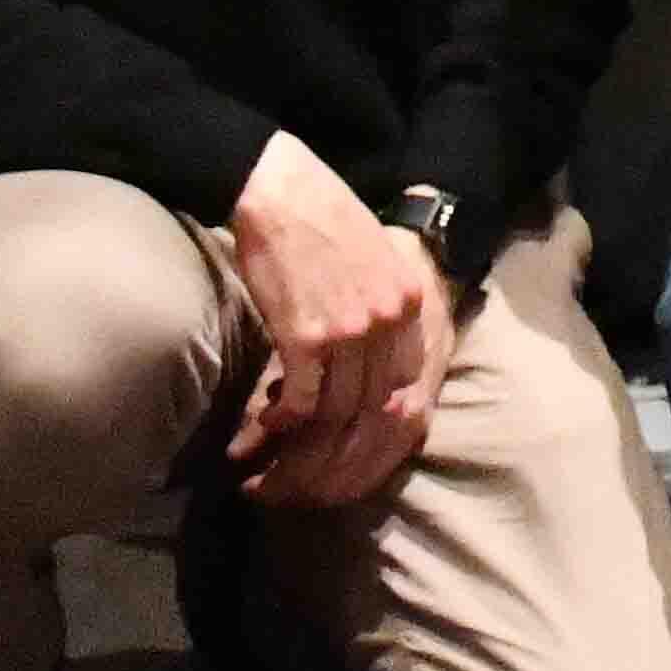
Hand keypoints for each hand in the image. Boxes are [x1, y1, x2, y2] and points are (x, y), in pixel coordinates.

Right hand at [218, 132, 454, 509]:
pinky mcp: (307, 335)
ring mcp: (351, 329)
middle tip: (303, 479)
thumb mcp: (375, 264)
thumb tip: (369, 368)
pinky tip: (259, 432)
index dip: (375, 430)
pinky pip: (300, 400)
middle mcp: (390, 320)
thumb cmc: (323, 224)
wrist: (283, 191)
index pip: (407, 388)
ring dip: (302, 450)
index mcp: (411, 303)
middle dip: (338, 454)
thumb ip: (382, 313)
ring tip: (271, 468)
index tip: (345, 453)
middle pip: (374, 411)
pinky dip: (280, 425)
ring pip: (337, 414)